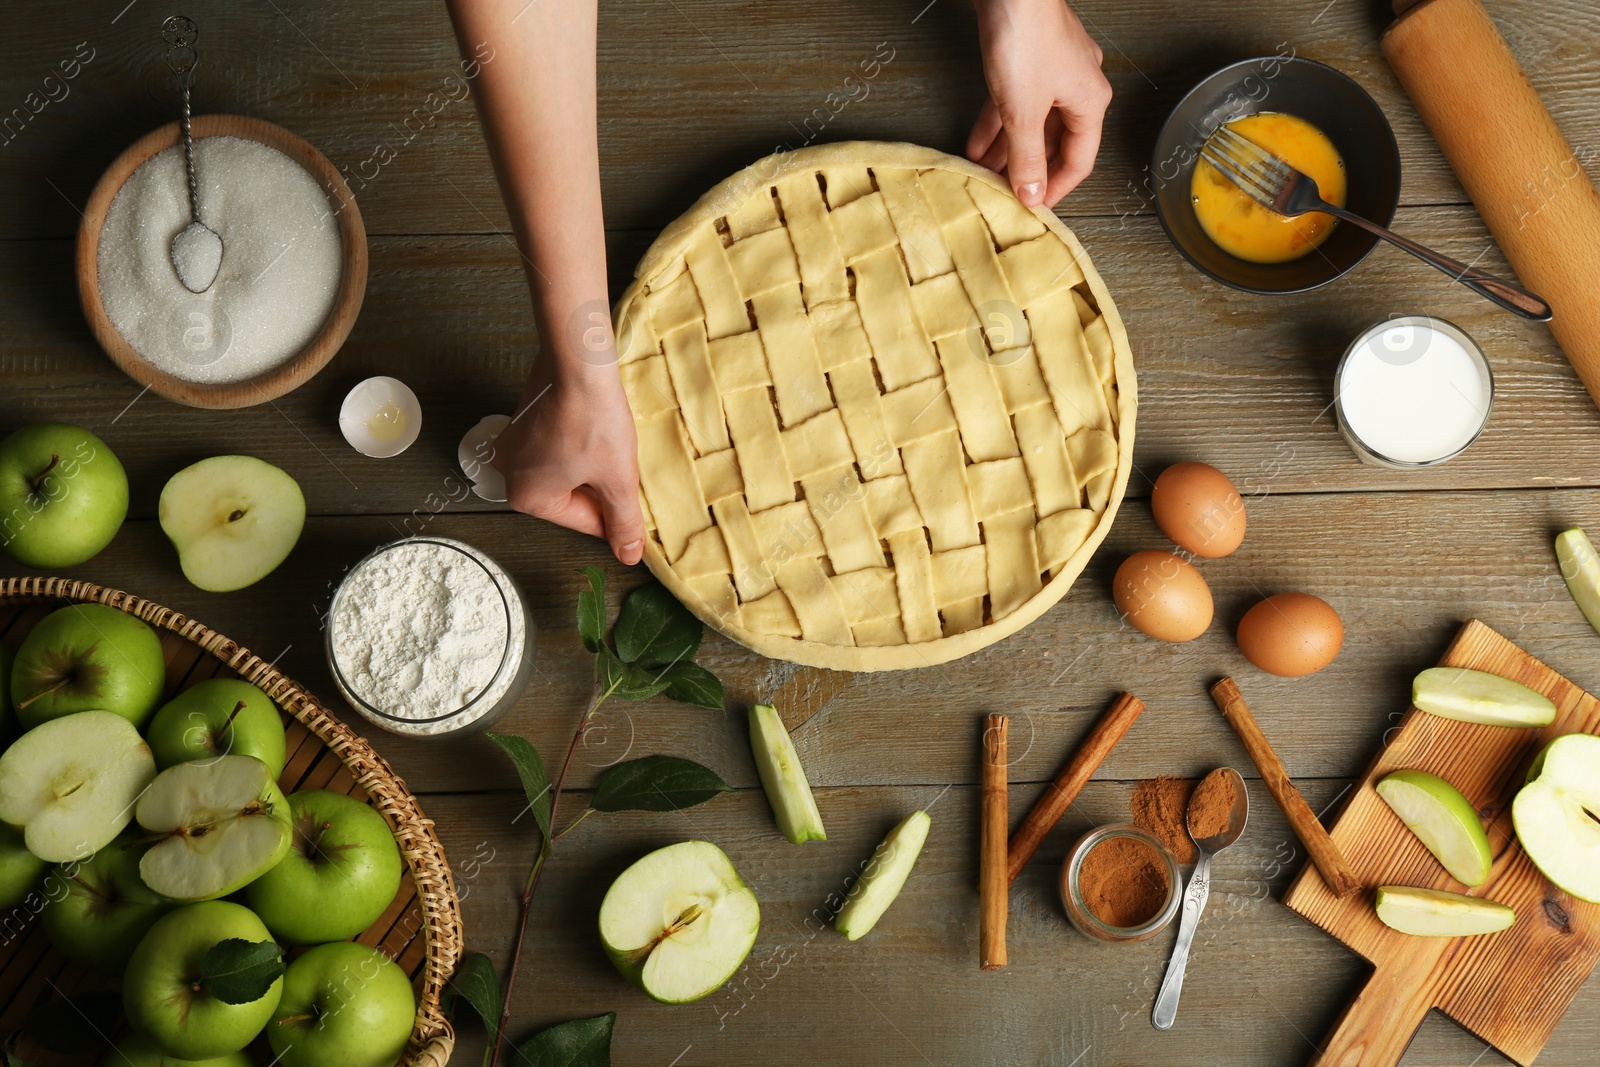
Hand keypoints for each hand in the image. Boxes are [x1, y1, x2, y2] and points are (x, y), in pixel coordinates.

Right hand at [493, 354, 645, 565]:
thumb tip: (628, 555)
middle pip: (571, 497)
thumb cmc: (594, 420)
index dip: (616, 515)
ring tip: (612, 447)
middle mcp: (509, 473)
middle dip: (602, 488)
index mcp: (526, 497)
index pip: (584, 522)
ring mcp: (512, 444)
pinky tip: (596, 430)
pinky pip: (556, 447)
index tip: (636, 506)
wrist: (578, 360)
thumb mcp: (618, 480)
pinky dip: (579, 445)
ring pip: (566, 471)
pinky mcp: (522, 419)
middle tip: (625, 468)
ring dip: (593, 467)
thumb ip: (624, 522)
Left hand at [967, 0, 1111, 207]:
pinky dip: (997, 124)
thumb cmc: (1026, 36)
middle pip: (1053, 142)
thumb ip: (1026, 159)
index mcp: (1090, 102)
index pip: (1079, 161)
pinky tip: (976, 145)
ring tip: (983, 174)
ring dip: (1007, 150)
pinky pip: (1014, 101)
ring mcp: (1051, 70)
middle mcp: (1076, 86)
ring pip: (1031, 122)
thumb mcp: (1023, 112)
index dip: (1056, 189)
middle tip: (1003, 193)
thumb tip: (1032, 195)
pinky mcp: (1027, 57)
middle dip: (1025, 169)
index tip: (1034, 208)